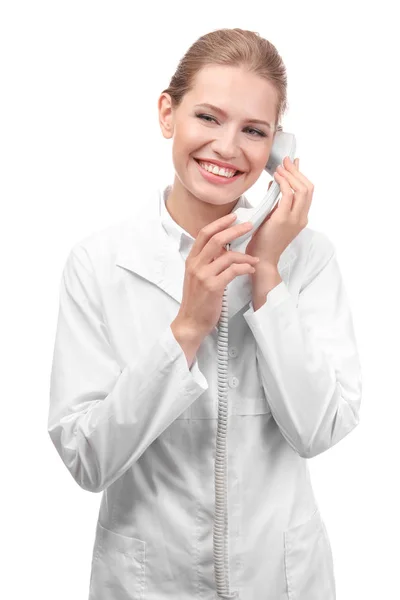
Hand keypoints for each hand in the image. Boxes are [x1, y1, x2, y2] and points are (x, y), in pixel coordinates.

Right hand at [175, 214, 259, 339]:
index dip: (220, 223)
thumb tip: (224, 248)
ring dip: (245, 255)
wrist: (190, 321)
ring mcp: (203, 275)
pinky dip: (244, 268)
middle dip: (235, 230)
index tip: (234, 217)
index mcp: (191, 260)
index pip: (204, 234)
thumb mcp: (197, 276)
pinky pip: (232, 271)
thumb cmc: (197, 300)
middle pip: (216, 239)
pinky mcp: (213, 287)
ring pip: (227, 256)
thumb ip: (207, 261)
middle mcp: (196, 265)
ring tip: (254, 258)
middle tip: (250, 226)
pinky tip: (250, 269)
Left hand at [245, 157, 313, 267]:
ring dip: (291, 175)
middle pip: (308, 188)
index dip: (301, 175)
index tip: (293, 163)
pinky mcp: (283, 220)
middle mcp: (302, 217)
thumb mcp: (273, 216)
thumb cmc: (265, 240)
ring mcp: (295, 219)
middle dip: (297, 171)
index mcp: (301, 217)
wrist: (262, 259)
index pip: (307, 191)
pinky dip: (283, 184)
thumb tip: (275, 183)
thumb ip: (276, 201)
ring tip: (280, 167)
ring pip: (301, 190)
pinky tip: (276, 177)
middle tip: (286, 161)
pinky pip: (288, 196)